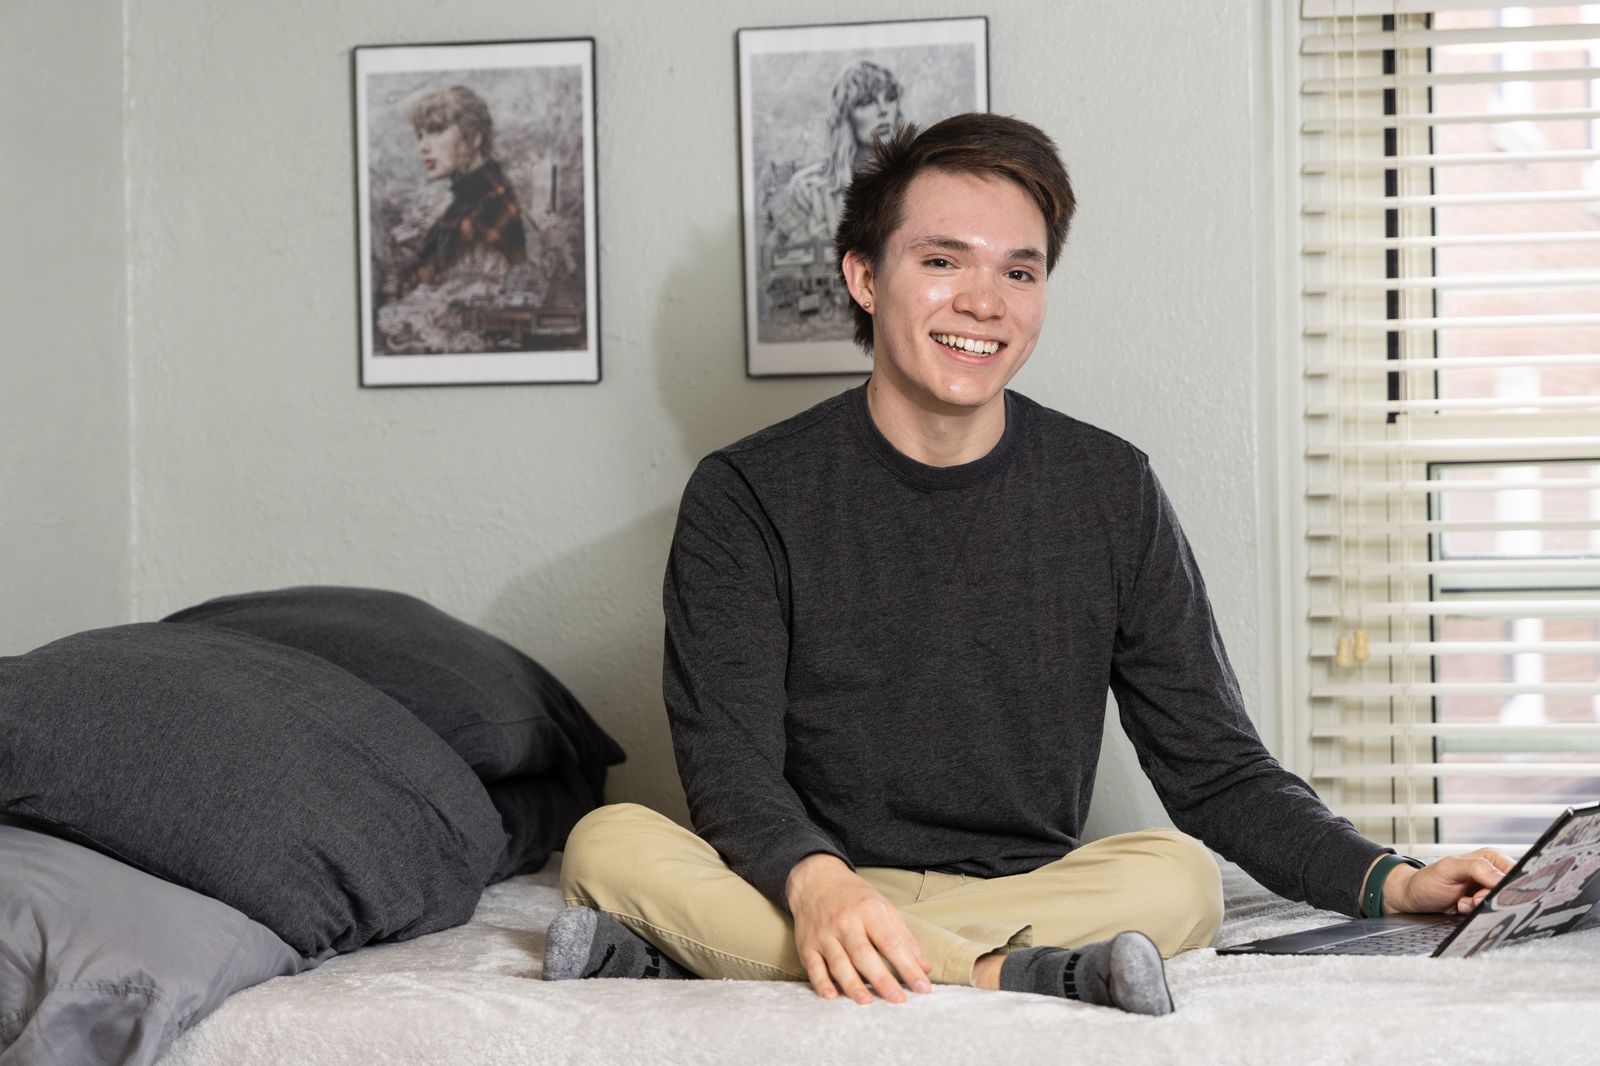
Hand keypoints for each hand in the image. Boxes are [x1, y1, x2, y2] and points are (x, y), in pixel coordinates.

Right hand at [785, 853, 931, 1003]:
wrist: (816, 880)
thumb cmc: (855, 898)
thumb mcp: (884, 907)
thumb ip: (904, 938)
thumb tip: (924, 968)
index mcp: (869, 910)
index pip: (891, 943)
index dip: (907, 966)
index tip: (922, 987)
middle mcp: (845, 922)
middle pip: (864, 954)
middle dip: (882, 979)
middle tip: (899, 1000)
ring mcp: (824, 934)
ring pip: (838, 962)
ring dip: (852, 984)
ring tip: (866, 1002)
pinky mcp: (806, 945)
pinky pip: (813, 967)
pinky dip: (821, 982)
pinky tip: (831, 996)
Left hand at [1384, 849, 1515, 914]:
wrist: (1413, 899)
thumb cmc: (1427, 880)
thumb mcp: (1449, 868)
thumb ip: (1476, 868)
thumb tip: (1501, 878)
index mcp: (1491, 858)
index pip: (1516, 872)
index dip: (1508, 884)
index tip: (1492, 892)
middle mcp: (1494, 874)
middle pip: (1511, 892)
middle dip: (1492, 898)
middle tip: (1472, 898)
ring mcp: (1489, 892)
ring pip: (1502, 906)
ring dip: (1482, 908)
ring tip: (1463, 902)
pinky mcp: (1485, 907)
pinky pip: (1492, 916)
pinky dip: (1477, 915)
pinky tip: (1462, 908)